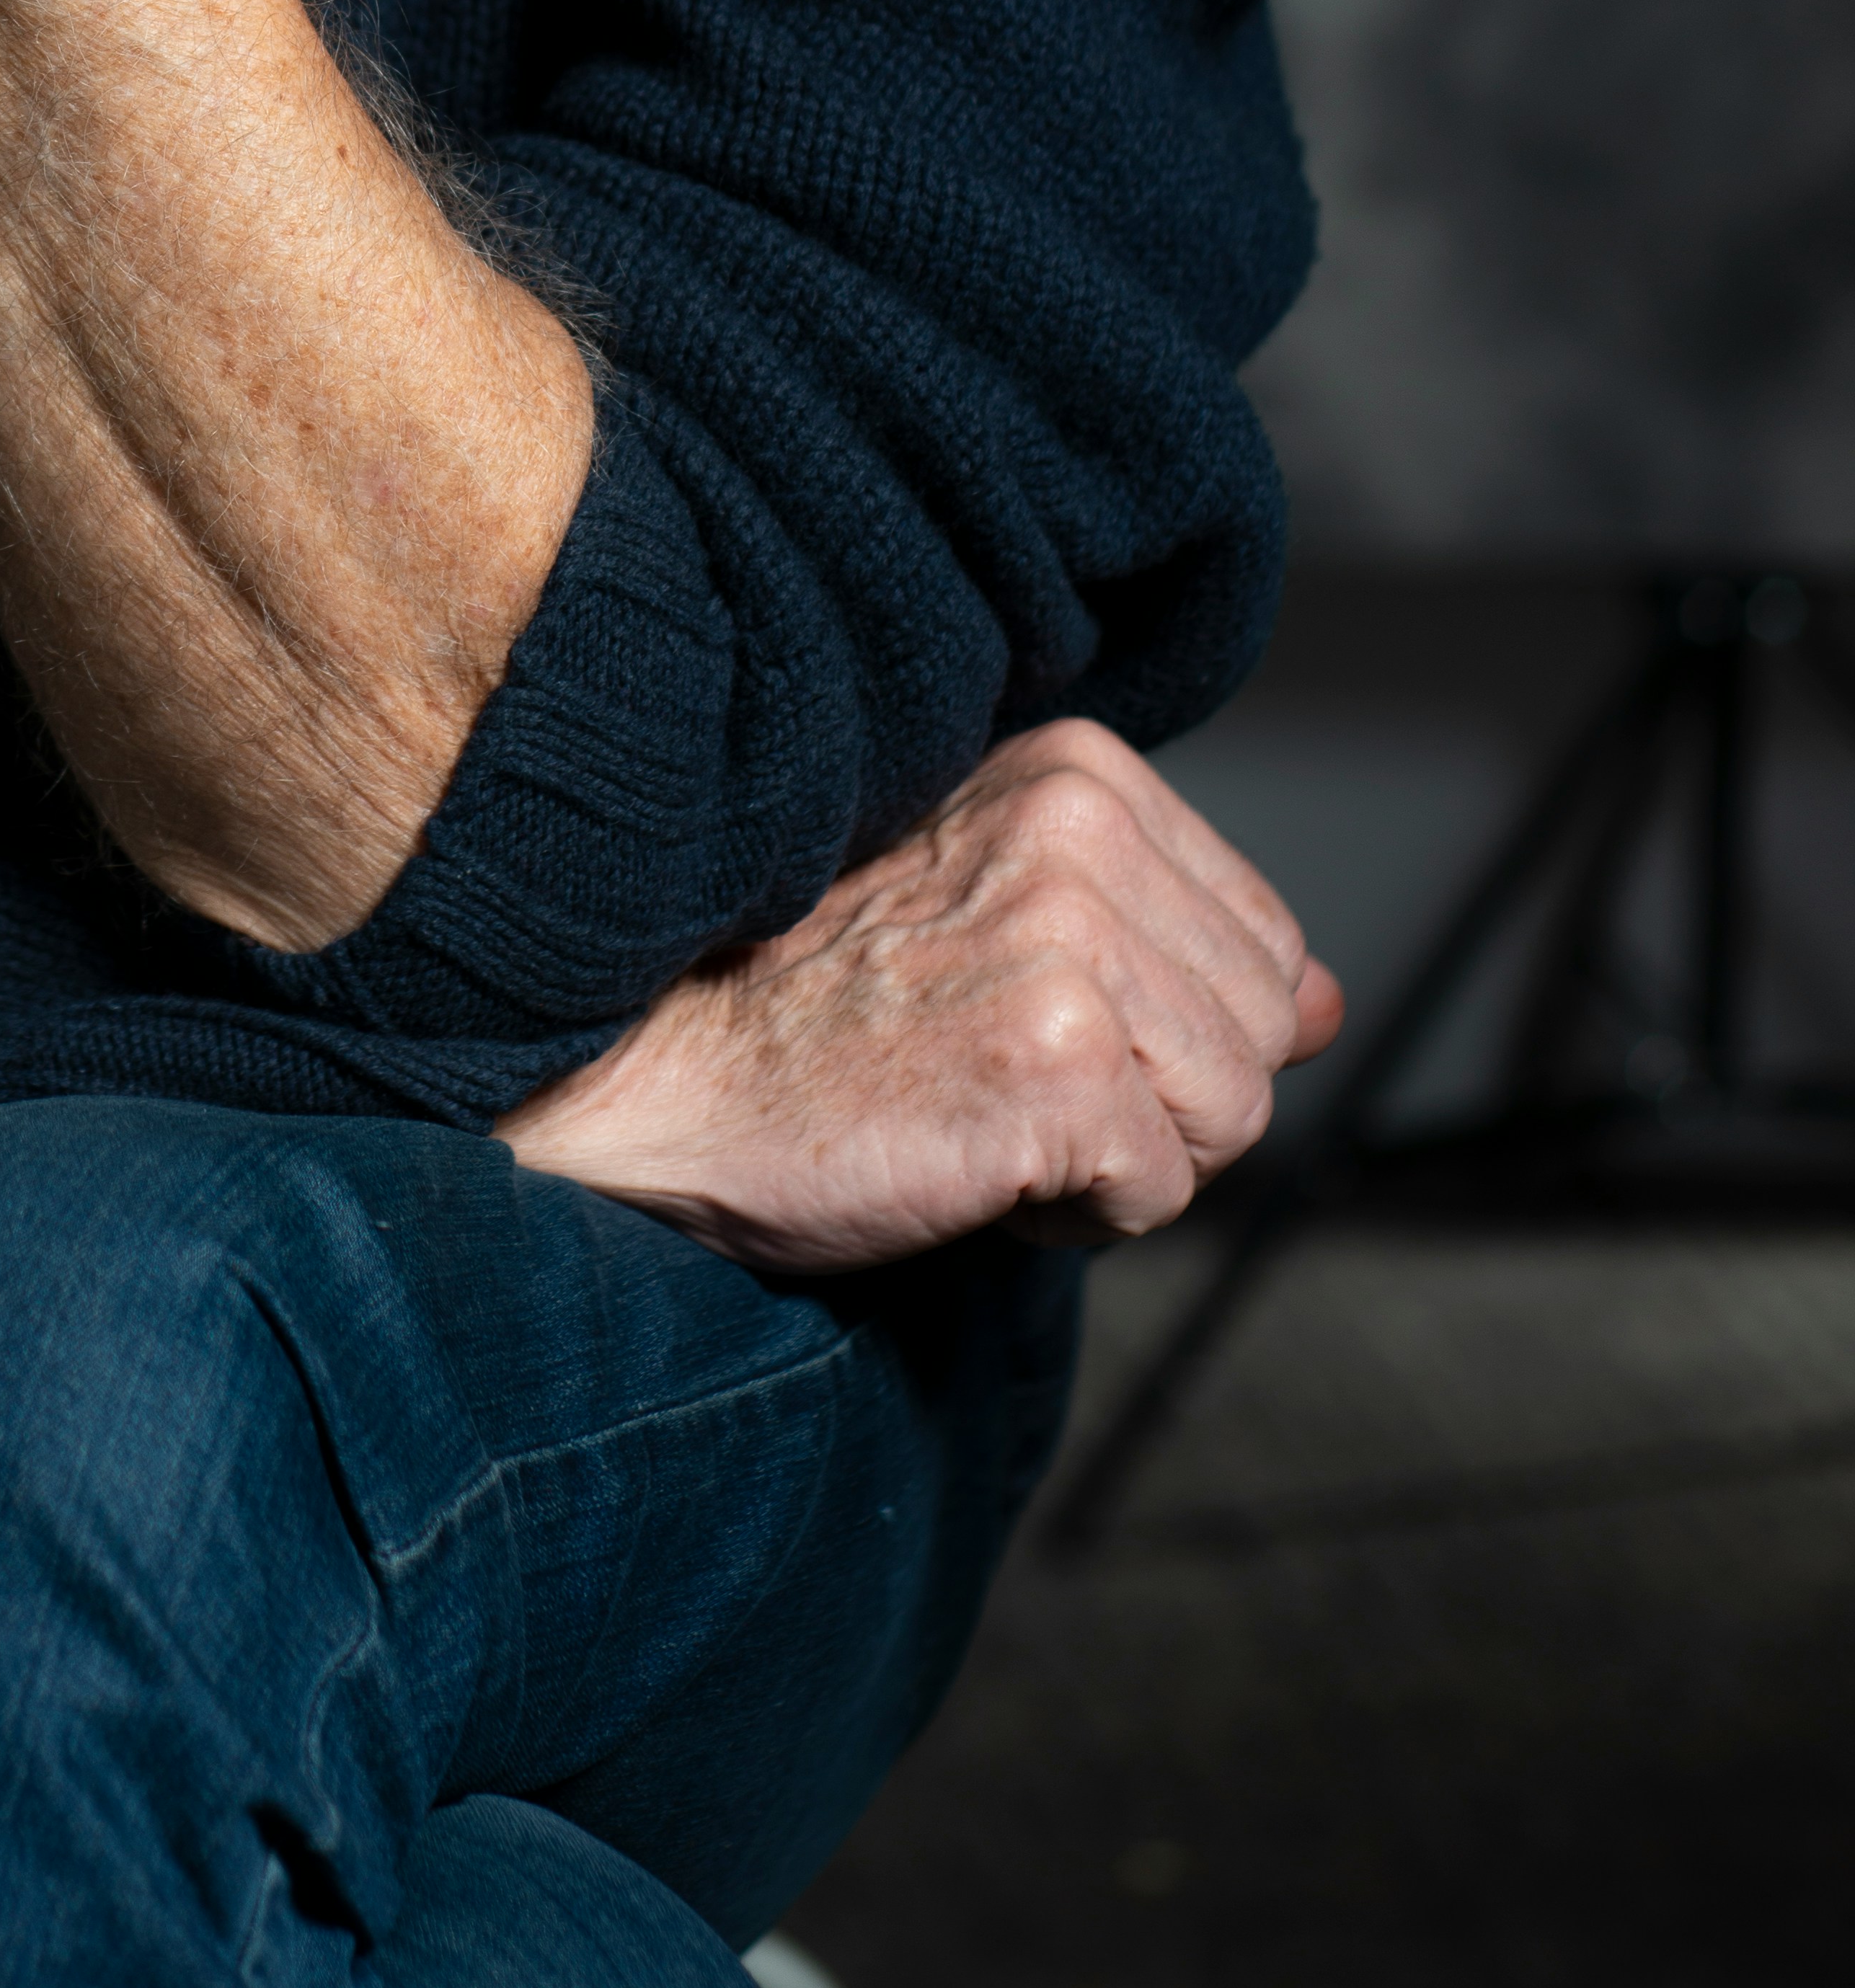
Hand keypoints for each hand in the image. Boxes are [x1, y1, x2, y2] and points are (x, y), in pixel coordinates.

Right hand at [500, 720, 1343, 1272]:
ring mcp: (1072, 944)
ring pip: (1230, 1115)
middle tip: (996, 1076)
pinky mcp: (1058, 1067)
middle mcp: (1083, 832)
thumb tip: (1328, 1004)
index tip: (1026, 1020)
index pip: (1262, 942)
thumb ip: (1173, 942)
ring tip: (985, 1114)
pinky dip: (1073, 1215)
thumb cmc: (812, 1000)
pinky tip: (968, 1159)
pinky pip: (1160, 1193)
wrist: (659, 1067)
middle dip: (1153, 1096)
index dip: (1163, 1026)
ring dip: (1120, 1158)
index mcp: (1077, 772)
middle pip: (1259, 1034)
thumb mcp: (1005, 919)